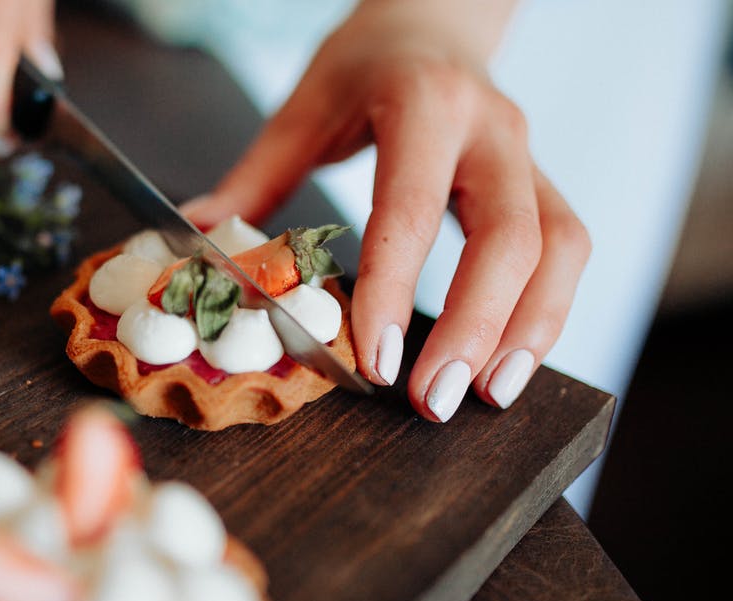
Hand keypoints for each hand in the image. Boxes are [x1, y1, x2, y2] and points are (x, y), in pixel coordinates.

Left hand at [183, 0, 590, 421]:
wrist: (434, 20)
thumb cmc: (365, 64)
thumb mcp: (303, 109)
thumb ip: (255, 179)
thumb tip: (195, 237)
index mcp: (424, 105)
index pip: (413, 210)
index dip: (396, 289)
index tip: (379, 360)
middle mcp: (491, 129)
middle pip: (511, 237)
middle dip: (477, 329)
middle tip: (436, 400)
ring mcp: (528, 155)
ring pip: (560, 247)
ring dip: (530, 331)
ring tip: (488, 396)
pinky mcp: (542, 181)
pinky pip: (566, 250)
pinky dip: (545, 312)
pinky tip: (509, 362)